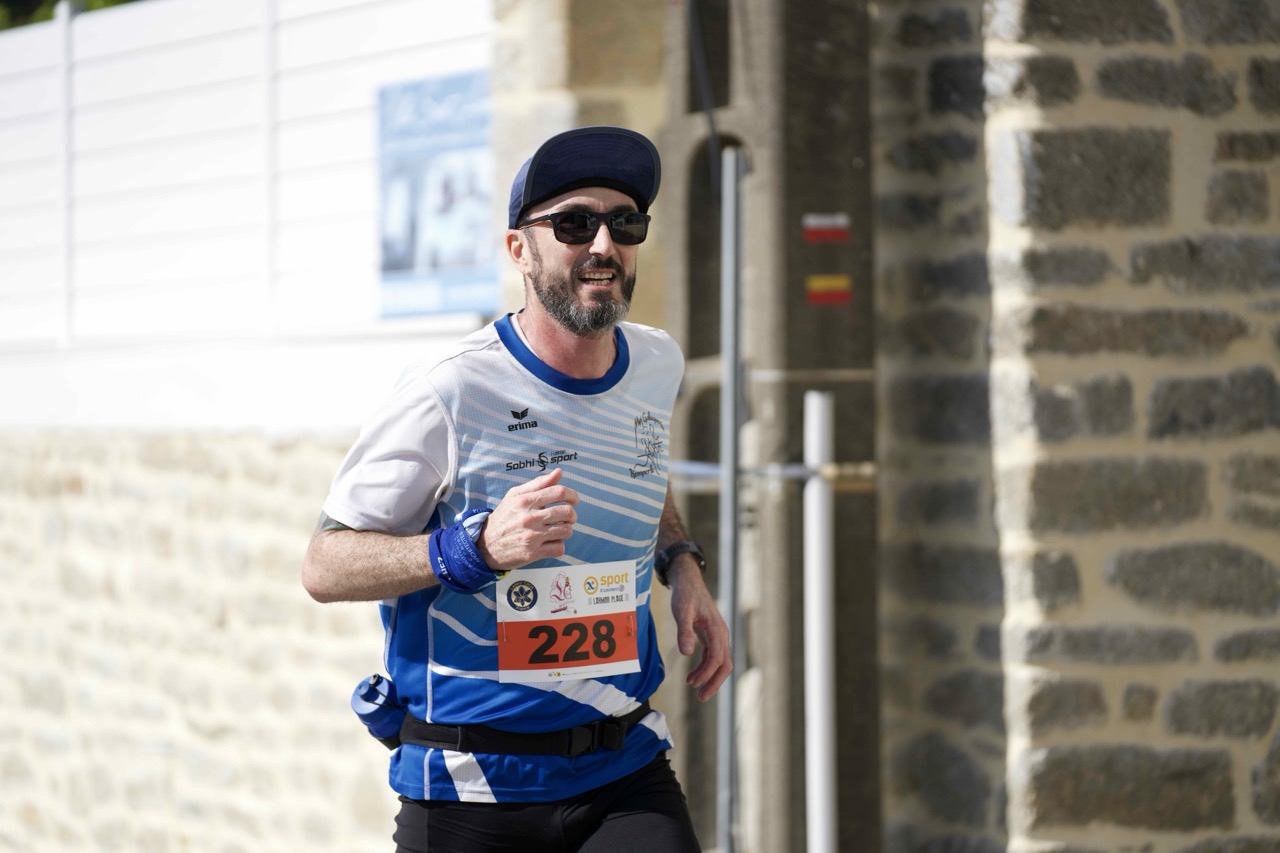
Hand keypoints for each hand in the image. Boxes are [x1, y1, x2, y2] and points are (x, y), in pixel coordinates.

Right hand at [476, 468, 578, 572]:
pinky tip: (551, 542)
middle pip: (567, 512)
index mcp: (526, 500)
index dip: (572, 495)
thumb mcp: (515, 495)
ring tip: (558, 529)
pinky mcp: (533, 553)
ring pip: (566, 531)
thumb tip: (559, 472)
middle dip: (572, 515)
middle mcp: (529, 517)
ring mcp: (532, 536)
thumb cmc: (504, 517)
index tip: (574, 500)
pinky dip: (558, 546)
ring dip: (566, 530)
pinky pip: (559, 548)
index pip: (559, 492)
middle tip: (568, 517)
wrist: (486, 544)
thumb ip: (539, 483)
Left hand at [669, 556, 731, 701]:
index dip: (708, 674)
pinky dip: (704, 667)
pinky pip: (712, 656)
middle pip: (724, 663)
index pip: (717, 657)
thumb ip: (684, 632)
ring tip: (692, 685)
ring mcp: (717, 635)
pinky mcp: (710, 635)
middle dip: (714, 682)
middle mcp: (720, 633)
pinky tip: (692, 675)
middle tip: (701, 696)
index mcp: (716, 628)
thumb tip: (687, 653)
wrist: (688, 581)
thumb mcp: (681, 612)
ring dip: (708, 676)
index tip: (695, 686)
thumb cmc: (685, 595)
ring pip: (719, 661)